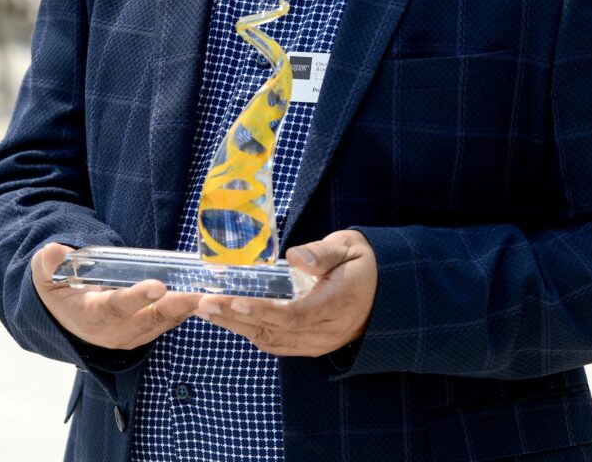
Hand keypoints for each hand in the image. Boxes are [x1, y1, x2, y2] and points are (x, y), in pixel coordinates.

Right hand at [31, 243, 205, 350]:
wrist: (66, 316)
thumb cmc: (59, 289)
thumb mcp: (46, 275)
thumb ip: (49, 264)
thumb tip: (53, 252)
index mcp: (91, 314)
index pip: (115, 307)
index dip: (136, 298)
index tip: (157, 286)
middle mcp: (116, 330)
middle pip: (149, 319)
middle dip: (175, 306)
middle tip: (198, 295)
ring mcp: (134, 333)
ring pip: (165, 321)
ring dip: (189, 309)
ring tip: (211, 294)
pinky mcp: (147, 330)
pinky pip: (171, 320)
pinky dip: (189, 310)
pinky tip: (208, 295)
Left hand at [193, 229, 377, 357]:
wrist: (388, 291)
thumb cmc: (364, 262)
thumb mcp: (350, 246)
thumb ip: (323, 252)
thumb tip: (294, 256)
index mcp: (337, 305)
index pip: (294, 314)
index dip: (262, 310)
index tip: (234, 301)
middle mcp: (326, 332)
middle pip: (274, 331)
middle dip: (235, 318)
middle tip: (204, 304)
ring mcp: (319, 343)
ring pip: (272, 341)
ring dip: (238, 327)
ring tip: (208, 311)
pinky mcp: (312, 345)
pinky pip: (278, 344)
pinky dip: (253, 332)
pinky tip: (232, 320)